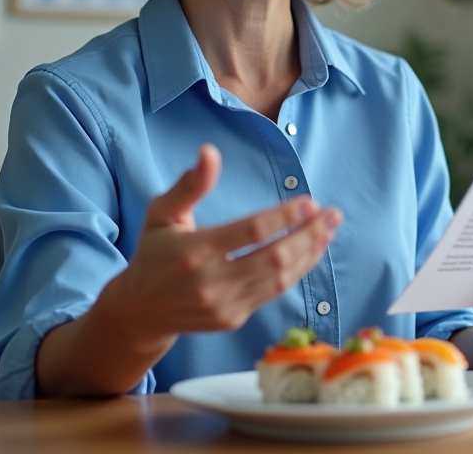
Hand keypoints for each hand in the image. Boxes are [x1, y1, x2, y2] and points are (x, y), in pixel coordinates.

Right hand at [100, 144, 342, 348]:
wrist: (140, 311)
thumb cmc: (154, 253)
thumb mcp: (162, 213)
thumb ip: (189, 185)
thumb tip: (209, 152)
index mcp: (193, 251)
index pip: (250, 231)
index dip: (284, 216)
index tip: (309, 201)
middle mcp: (210, 282)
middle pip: (274, 258)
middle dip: (309, 234)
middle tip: (332, 214)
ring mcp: (224, 305)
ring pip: (280, 279)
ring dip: (310, 252)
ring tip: (329, 230)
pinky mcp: (233, 319)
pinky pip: (273, 292)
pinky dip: (298, 271)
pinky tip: (311, 251)